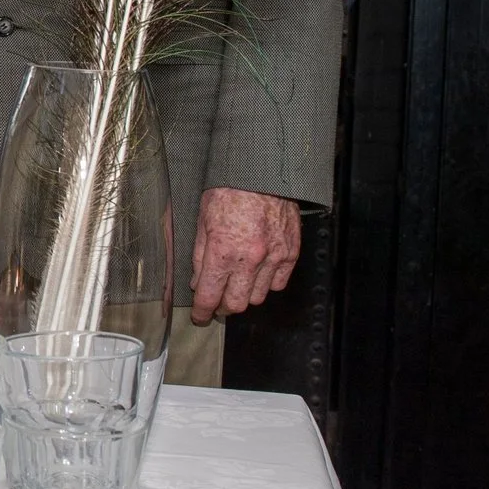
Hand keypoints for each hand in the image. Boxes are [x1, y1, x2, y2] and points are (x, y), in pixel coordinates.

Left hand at [189, 187, 300, 323]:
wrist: (261, 171)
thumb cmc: (228, 190)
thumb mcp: (202, 220)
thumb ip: (200, 257)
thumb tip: (198, 283)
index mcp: (223, 250)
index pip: (209, 296)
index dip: (201, 312)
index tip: (199, 316)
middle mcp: (250, 258)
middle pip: (236, 304)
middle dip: (223, 307)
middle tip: (217, 301)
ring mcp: (274, 256)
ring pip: (259, 297)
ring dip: (245, 295)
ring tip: (237, 283)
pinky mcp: (290, 252)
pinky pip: (279, 283)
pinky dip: (267, 284)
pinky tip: (258, 273)